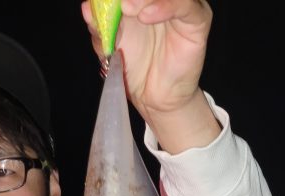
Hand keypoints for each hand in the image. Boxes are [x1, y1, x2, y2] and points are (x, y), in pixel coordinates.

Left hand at [81, 0, 219, 152]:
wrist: (153, 96)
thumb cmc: (134, 65)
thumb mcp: (109, 44)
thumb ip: (100, 25)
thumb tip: (87, 7)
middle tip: (116, 1)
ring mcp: (183, 6)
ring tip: (127, 8)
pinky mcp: (197, 20)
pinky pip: (185, 6)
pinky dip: (165, 7)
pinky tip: (146, 17)